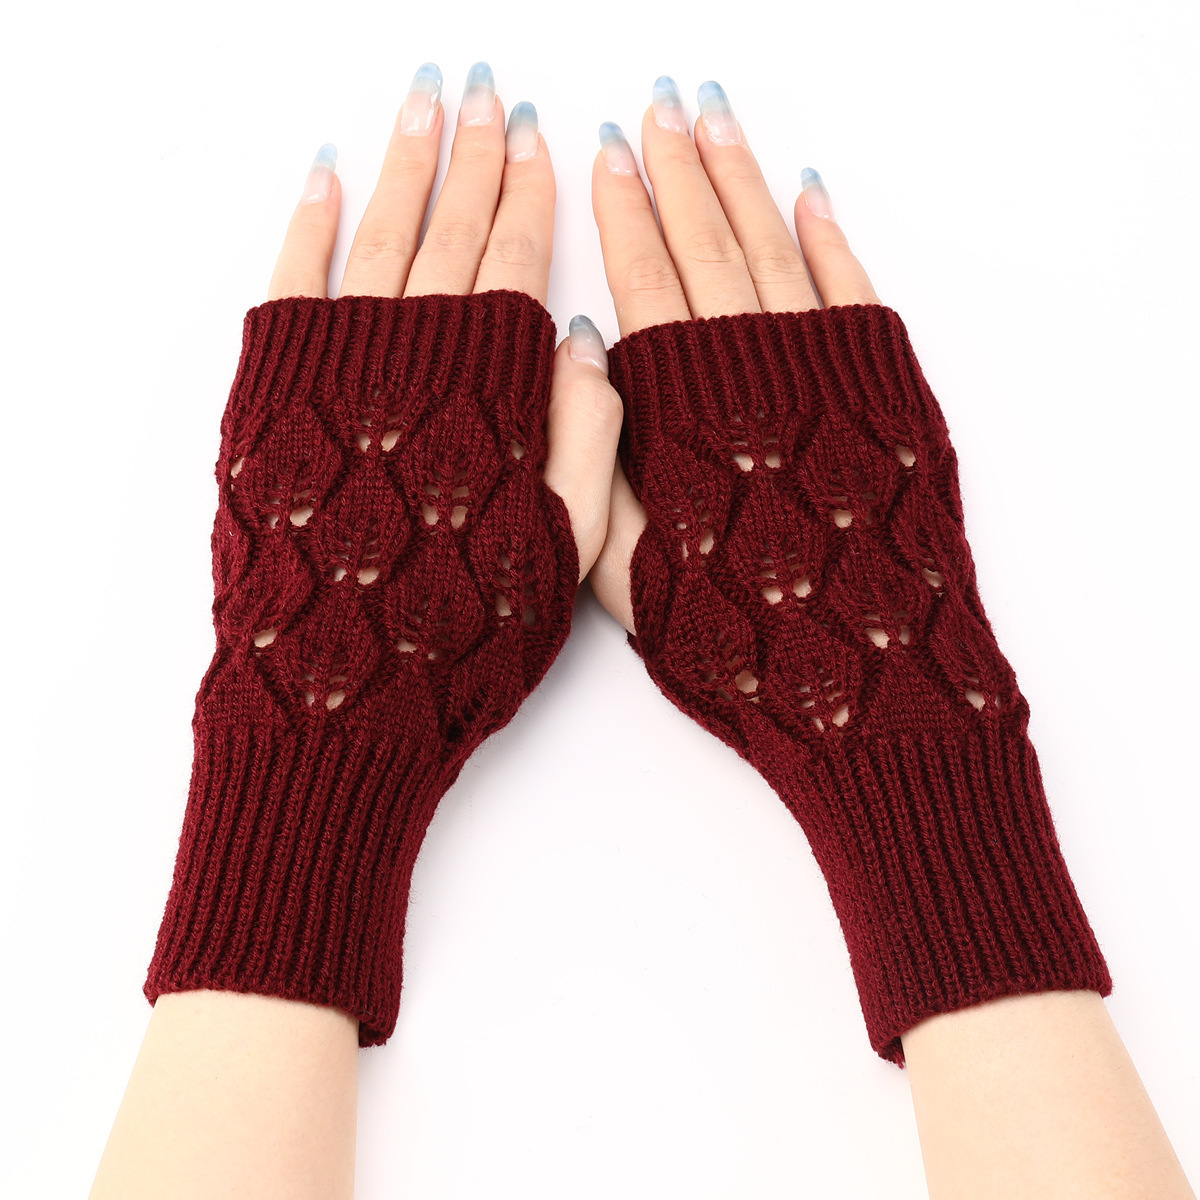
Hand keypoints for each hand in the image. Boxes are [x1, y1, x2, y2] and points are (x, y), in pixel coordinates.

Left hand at [265, 61, 621, 579]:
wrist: (342, 682)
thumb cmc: (463, 626)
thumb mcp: (565, 546)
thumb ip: (584, 434)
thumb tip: (580, 335)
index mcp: (493, 389)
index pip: (518, 262)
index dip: (531, 197)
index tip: (538, 139)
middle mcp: (417, 357)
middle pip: (451, 233)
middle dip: (473, 158)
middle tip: (484, 94)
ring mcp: (340, 366)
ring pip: (380, 238)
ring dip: (404, 165)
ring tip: (423, 103)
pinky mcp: (275, 389)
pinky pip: (295, 281)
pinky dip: (309, 223)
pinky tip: (328, 177)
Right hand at [587, 78, 880, 629]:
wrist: (861, 671)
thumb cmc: (736, 630)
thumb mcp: (627, 568)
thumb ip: (596, 459)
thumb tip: (582, 354)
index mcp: (681, 407)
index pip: (642, 279)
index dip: (620, 212)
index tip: (605, 153)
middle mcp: (752, 367)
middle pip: (705, 243)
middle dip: (676, 169)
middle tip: (655, 109)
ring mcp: (823, 369)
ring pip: (773, 248)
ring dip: (742, 179)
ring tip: (715, 120)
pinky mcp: (883, 386)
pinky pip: (850, 286)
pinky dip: (827, 237)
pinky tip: (806, 194)